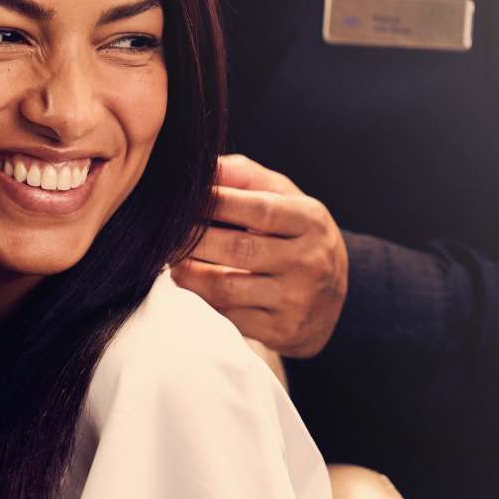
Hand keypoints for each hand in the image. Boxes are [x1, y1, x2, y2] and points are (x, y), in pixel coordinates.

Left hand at [172, 154, 348, 357]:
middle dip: (192, 240)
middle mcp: (309, 261)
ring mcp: (296, 299)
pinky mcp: (281, 330)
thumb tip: (204, 168)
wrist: (333, 299)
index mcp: (310, 220)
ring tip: (172, 260)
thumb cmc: (295, 235)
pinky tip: (192, 286)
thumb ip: (243, 176)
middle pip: (237, 248)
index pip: (258, 209)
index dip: (215, 203)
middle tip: (166, 233)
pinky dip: (202, 300)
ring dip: (187, 273)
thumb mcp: (283, 198)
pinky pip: (228, 316)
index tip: (185, 199)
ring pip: (225, 287)